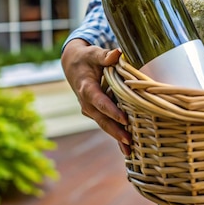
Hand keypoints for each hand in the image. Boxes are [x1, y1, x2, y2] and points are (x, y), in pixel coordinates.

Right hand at [61, 39, 130, 154]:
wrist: (73, 66)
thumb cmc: (86, 58)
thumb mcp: (93, 54)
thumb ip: (105, 56)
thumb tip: (117, 53)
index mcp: (86, 88)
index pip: (100, 101)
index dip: (111, 111)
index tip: (124, 119)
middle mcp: (87, 102)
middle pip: (102, 119)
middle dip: (115, 130)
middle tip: (129, 141)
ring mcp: (91, 110)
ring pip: (104, 125)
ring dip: (116, 137)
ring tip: (130, 151)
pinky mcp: (96, 112)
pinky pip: (106, 124)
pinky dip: (116, 135)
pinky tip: (128, 149)